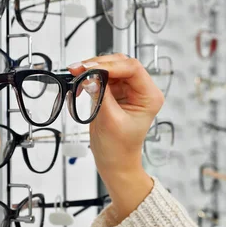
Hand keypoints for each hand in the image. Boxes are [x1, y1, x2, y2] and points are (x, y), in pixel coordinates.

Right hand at [68, 54, 163, 223]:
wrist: (114, 162)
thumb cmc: (118, 149)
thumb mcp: (109, 120)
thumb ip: (100, 95)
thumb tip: (90, 76)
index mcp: (149, 96)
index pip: (133, 68)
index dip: (111, 65)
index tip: (90, 69)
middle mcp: (141, 90)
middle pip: (121, 64)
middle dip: (98, 65)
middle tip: (78, 69)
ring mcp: (128, 90)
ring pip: (110, 68)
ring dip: (92, 70)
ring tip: (76, 74)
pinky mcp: (116, 92)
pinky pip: (102, 77)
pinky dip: (90, 78)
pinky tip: (80, 83)